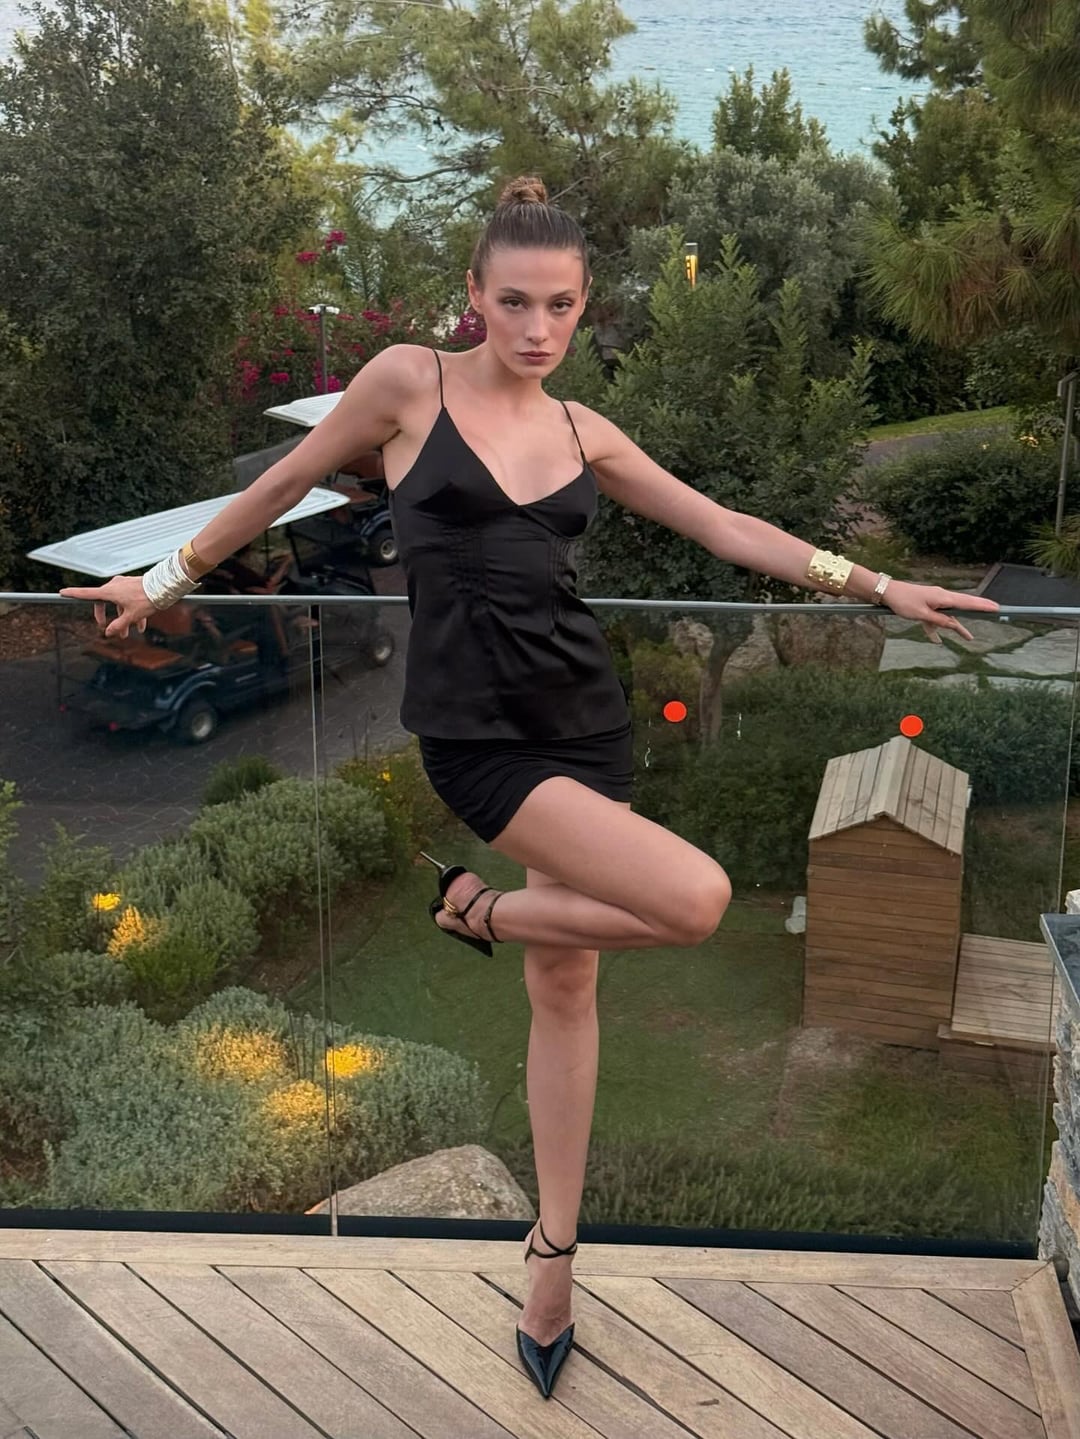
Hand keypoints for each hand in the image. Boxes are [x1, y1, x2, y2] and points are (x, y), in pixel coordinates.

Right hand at [60, 575, 155, 637]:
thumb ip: (118, 625)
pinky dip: (132, 613)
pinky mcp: (132, 585)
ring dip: (123, 619)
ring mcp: (123, 584)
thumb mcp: (132, 616)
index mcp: (109, 591)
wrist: (163, 587)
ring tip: (130, 633)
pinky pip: (128, 600)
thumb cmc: (146, 599)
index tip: (62, 592)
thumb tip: (108, 633)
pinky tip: (141, 626)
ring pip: (118, 604)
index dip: (74, 594)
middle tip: (110, 630)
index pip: (87, 593)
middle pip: (104, 603)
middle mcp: (114, 585)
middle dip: (107, 618)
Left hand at [882, 579, 998, 643]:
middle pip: (963, 606)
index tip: (996, 607)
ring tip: (969, 638)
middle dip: (978, 610)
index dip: (982, 605)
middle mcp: (941, 598)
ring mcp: (934, 601)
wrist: (888, 592)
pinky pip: (935, 618)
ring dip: (957, 627)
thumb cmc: (904, 602)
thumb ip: (939, 620)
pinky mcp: (926, 605)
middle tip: (995, 611)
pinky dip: (936, 628)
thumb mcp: (922, 614)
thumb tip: (954, 624)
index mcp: (943, 598)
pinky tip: (936, 641)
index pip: (967, 602)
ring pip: (949, 615)